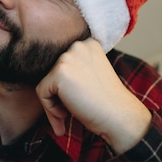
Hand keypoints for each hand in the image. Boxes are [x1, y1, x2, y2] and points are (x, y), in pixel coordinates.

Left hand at [36, 38, 151, 152]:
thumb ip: (74, 69)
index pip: (62, 65)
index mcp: (87, 44)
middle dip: (57, 96)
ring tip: (67, 116)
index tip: (74, 102)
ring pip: (45, 83)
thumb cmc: (106, 102)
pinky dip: (49, 109)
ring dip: (53, 104)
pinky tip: (66, 114)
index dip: (65, 88)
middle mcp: (77, 46)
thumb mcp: (91, 75)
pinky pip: (41, 93)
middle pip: (52, 74)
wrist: (120, 117)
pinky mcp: (60, 73)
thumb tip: (49, 76)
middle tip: (67, 113)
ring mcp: (68, 58)